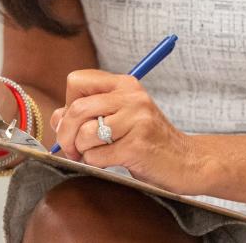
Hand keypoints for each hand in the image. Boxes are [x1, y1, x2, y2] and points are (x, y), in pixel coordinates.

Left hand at [50, 69, 202, 193]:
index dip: (68, 104)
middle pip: (76, 109)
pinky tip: (111, 162)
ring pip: (85, 134)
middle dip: (66, 134)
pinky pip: (97, 156)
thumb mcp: (121, 117)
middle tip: (71, 149)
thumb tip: (56, 118)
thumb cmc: (150, 141)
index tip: (75, 122)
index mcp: (125, 84)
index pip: (77, 80)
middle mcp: (131, 97)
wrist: (188, 161)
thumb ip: (89, 113)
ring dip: (83, 151)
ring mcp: (136, 120)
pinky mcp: (137, 145)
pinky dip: (97, 163)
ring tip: (98, 154)